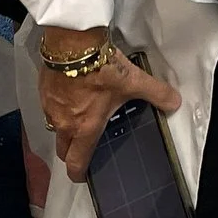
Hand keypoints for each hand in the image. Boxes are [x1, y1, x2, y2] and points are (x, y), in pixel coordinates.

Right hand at [36, 34, 182, 182]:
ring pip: (55, 127)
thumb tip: (174, 102)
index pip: (76, 163)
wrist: (73, 42)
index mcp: (85, 128)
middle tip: (83, 146)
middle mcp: (64, 123)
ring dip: (64, 127)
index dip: (78, 173)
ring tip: (79, 115)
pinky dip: (58, 106)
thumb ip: (155, 93)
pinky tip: (69, 94)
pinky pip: (49, 107)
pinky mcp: (44, 91)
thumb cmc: (101, 67)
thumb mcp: (133, 81)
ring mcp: (51, 108)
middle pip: (62, 150)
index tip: (83, 175)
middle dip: (71, 153)